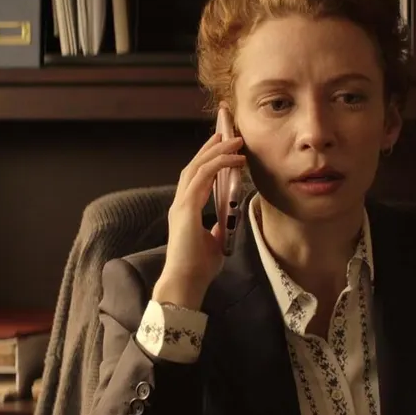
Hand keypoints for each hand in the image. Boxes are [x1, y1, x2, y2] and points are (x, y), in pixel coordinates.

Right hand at [153, 128, 246, 309]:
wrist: (186, 283)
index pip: (196, 176)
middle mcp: (181, 203)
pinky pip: (202, 177)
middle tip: (227, 131)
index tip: (222, 145)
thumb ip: (217, 228)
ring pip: (197, 166)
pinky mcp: (186, 208)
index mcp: (186, 210)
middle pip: (194, 164)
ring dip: (217, 150)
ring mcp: (181, 204)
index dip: (208, 158)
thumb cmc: (198, 268)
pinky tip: (234, 158)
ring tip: (235, 139)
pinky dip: (218, 164)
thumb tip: (227, 220)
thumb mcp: (213, 242)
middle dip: (211, 145)